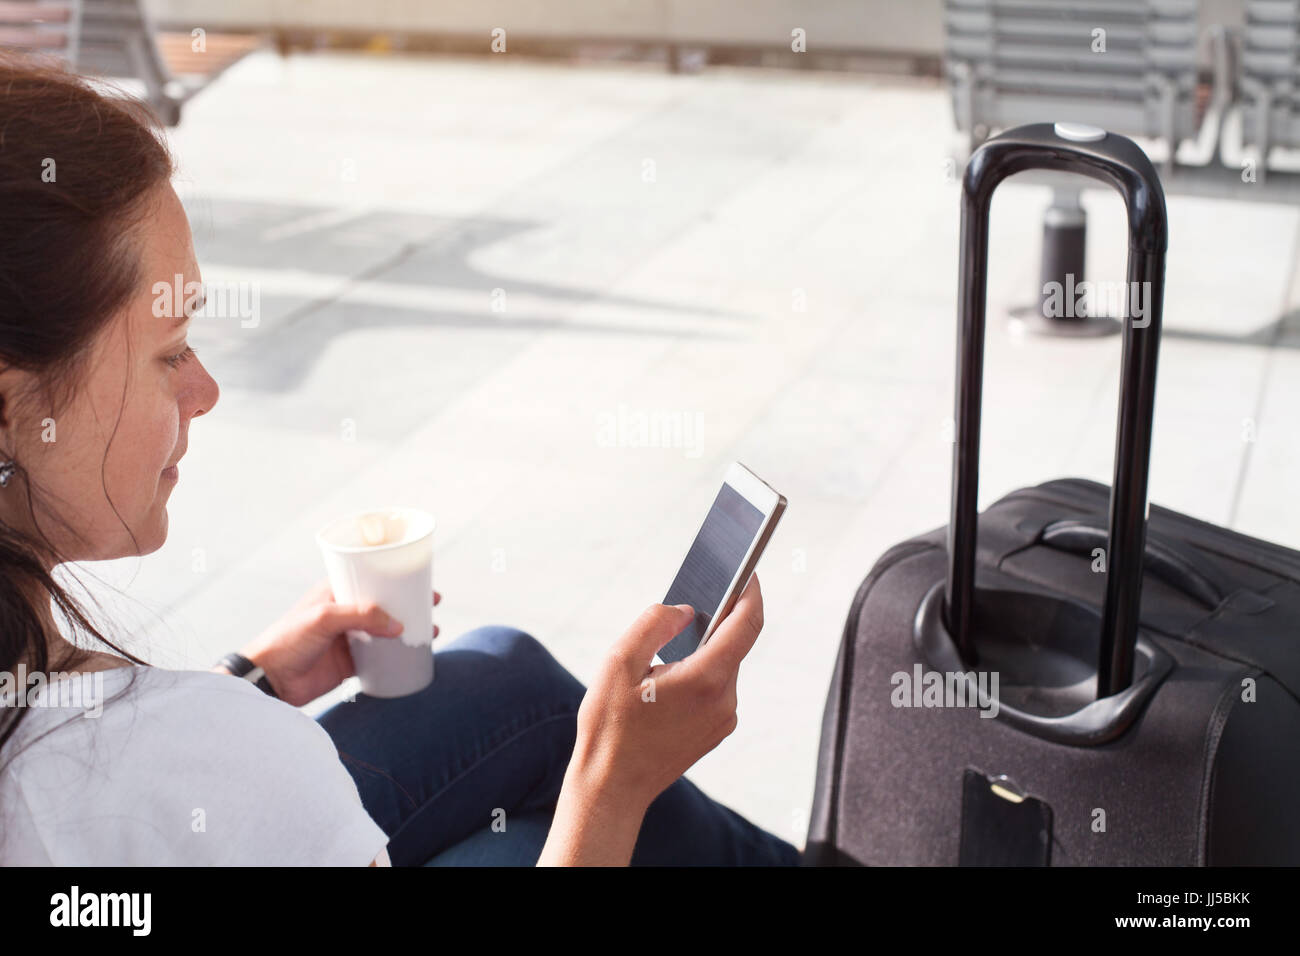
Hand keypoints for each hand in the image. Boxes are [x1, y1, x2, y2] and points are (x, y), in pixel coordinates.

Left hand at [237, 580, 440, 706]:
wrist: (269, 681)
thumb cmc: (286, 640)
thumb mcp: (323, 617)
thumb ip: (361, 616)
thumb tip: (398, 625)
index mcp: (335, 593)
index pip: (371, 579)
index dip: (396, 578)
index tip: (420, 580)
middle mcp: (344, 614)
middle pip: (384, 604)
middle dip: (409, 603)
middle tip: (432, 603)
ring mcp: (348, 639)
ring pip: (386, 631)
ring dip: (408, 630)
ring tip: (431, 632)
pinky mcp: (350, 663)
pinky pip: (381, 658)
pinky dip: (398, 656)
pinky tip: (414, 657)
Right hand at [574, 575, 763, 814]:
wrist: (612, 788)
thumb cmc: (609, 727)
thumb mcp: (618, 662)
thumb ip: (654, 624)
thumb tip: (684, 610)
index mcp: (706, 679)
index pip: (746, 624)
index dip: (750, 592)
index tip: (746, 571)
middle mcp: (725, 700)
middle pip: (732, 644)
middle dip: (714, 621)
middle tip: (688, 605)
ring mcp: (724, 719)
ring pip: (721, 667)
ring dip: (700, 652)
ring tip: (663, 654)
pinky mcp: (716, 730)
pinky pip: (715, 688)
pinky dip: (698, 673)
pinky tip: (665, 681)